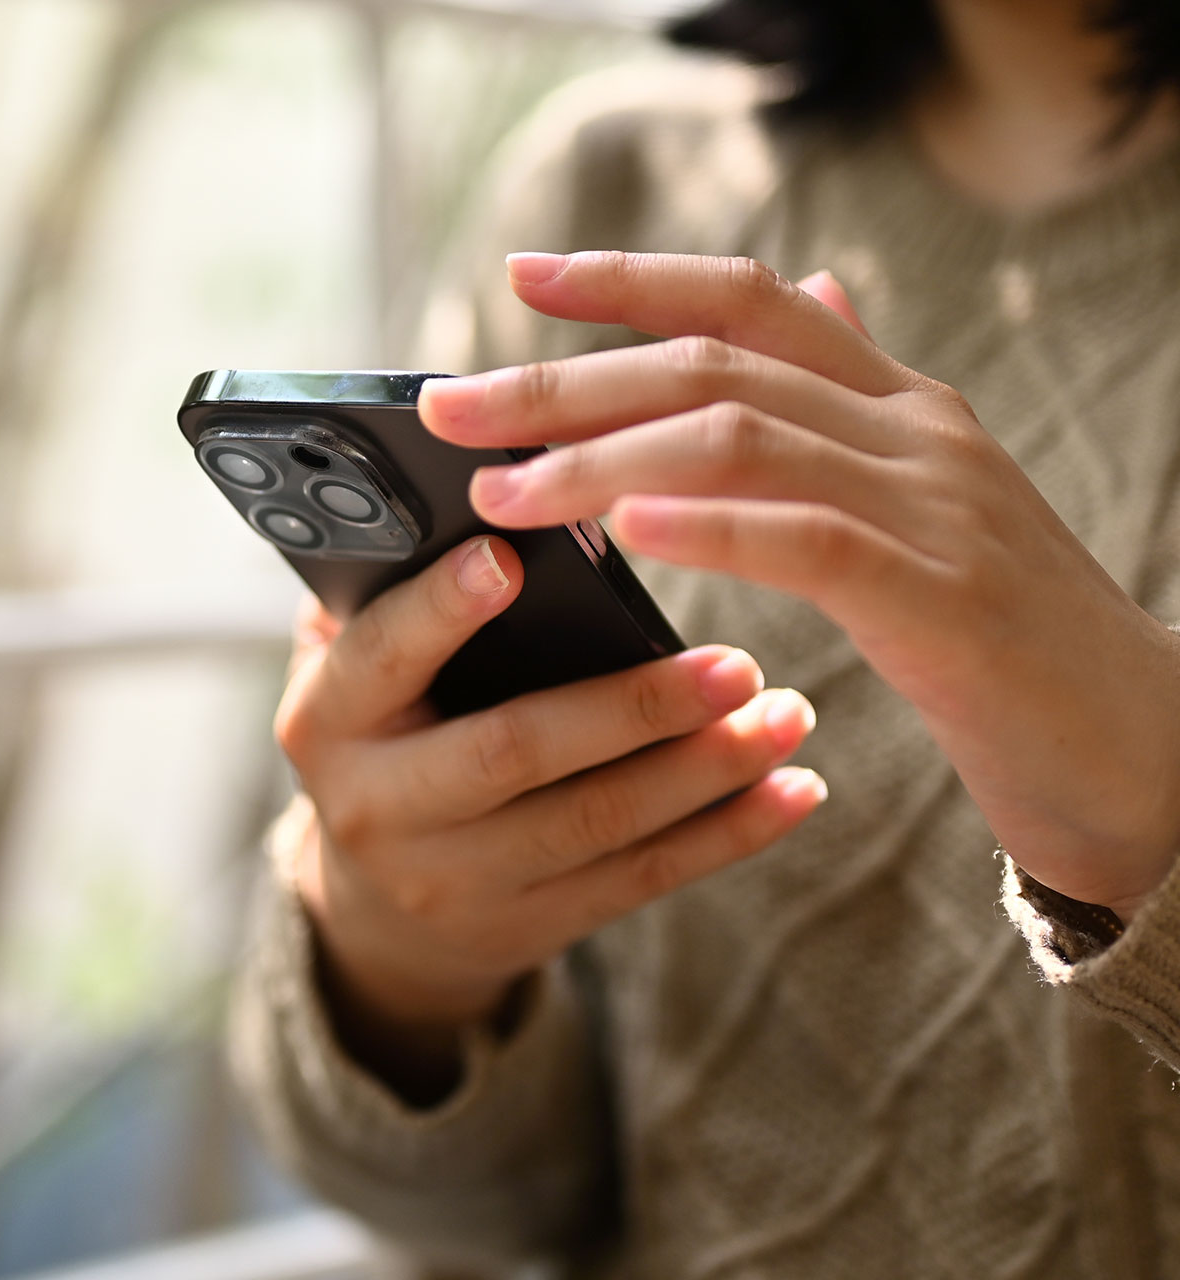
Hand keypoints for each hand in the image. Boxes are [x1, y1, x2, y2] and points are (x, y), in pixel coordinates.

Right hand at [275, 534, 821, 1083]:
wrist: (381, 914)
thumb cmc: (384, 741)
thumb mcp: (354, 675)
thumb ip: (385, 599)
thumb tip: (478, 495)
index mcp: (328, 721)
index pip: (380, 659)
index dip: (440, 612)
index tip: (510, 559)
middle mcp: (382, 807)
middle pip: (515, 752)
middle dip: (632, 707)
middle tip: (735, 662)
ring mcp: (459, 878)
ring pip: (597, 823)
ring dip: (704, 770)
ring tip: (786, 714)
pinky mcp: (532, 923)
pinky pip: (639, 878)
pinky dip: (727, 835)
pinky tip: (793, 790)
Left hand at [418, 251, 1179, 921]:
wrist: (1132, 743)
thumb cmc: (1001, 637)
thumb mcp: (924, 500)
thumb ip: (853, 403)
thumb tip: (812, 287)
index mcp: (900, 403)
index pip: (751, 299)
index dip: (632, 279)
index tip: (524, 279)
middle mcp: (914, 430)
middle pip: (714, 362)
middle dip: (567, 380)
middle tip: (454, 404)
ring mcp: (935, 505)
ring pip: (741, 438)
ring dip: (604, 460)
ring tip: (503, 490)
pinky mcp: (944, 599)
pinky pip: (808, 540)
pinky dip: (709, 528)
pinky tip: (624, 533)